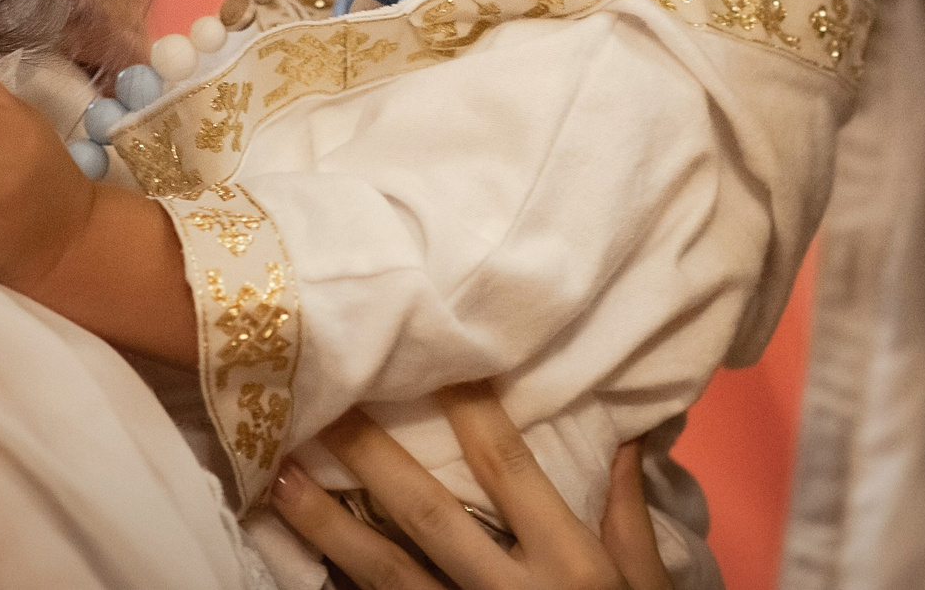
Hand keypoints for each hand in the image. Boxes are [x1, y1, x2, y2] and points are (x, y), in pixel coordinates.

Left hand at [270, 381, 674, 589]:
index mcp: (569, 565)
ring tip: (279, 478)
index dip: (472, 410)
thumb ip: (628, 514)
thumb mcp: (645, 588)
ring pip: (383, 573)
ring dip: (326, 524)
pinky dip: (337, 588)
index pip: (509, 469)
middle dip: (371, 458)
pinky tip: (298, 557)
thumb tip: (626, 433)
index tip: (437, 357)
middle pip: (428, 514)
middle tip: (321, 405)